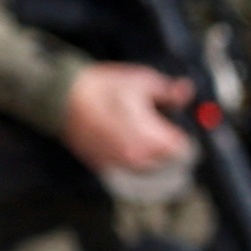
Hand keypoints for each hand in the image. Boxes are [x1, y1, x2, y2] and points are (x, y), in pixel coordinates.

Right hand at [58, 63, 191, 178]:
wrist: (63, 97)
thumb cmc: (104, 88)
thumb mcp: (143, 82)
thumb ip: (170, 91)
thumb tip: (187, 92)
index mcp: (153, 140)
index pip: (184, 150)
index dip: (182, 136)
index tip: (176, 126)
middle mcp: (139, 159)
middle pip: (167, 162)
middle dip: (167, 147)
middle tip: (158, 128)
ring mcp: (119, 166)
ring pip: (147, 168)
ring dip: (149, 155)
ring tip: (138, 133)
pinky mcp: (103, 167)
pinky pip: (125, 168)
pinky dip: (129, 158)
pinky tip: (121, 140)